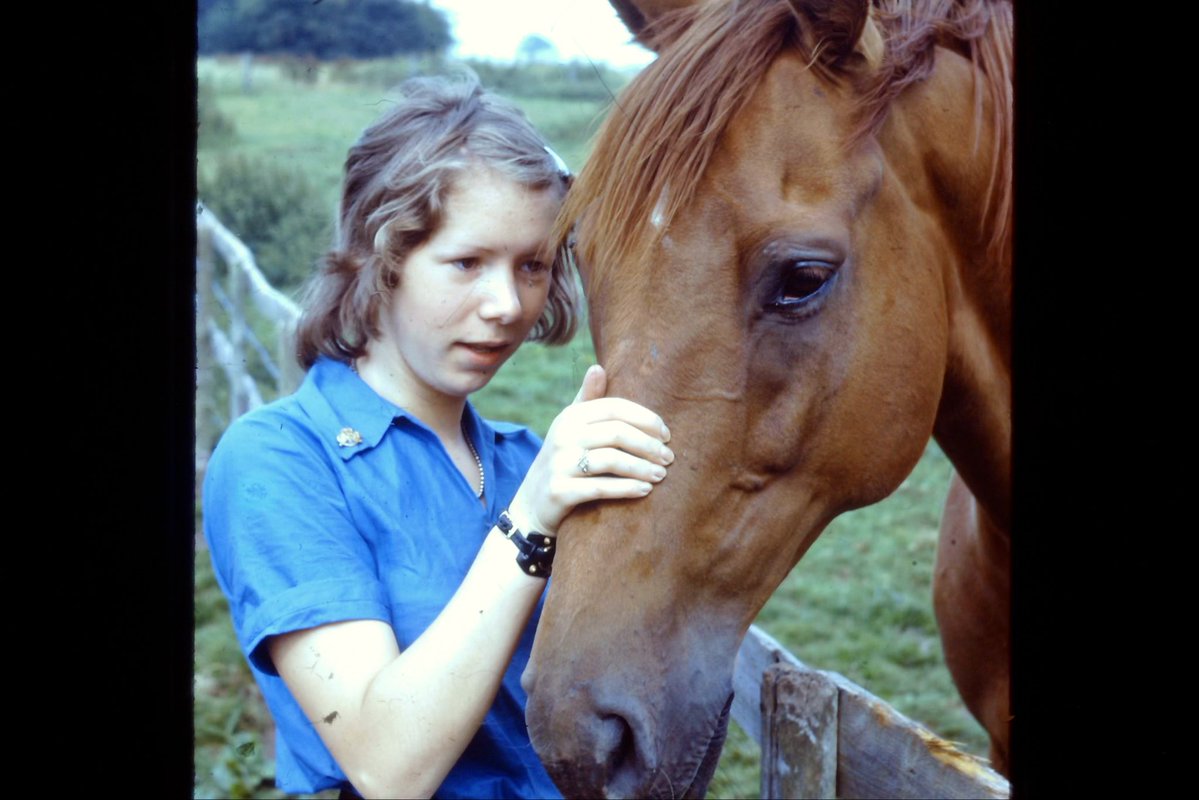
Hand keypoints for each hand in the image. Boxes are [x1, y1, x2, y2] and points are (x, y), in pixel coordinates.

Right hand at [507, 365, 672, 536]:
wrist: (532, 504)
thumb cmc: (563, 460)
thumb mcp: (571, 428)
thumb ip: (587, 399)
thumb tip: (598, 367)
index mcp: (570, 417)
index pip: (615, 408)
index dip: (645, 419)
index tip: (666, 434)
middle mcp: (562, 436)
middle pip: (616, 433)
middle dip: (648, 445)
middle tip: (669, 458)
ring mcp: (559, 463)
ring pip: (611, 460)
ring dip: (642, 468)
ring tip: (661, 475)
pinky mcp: (559, 490)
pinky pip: (599, 488)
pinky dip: (626, 489)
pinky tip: (645, 491)